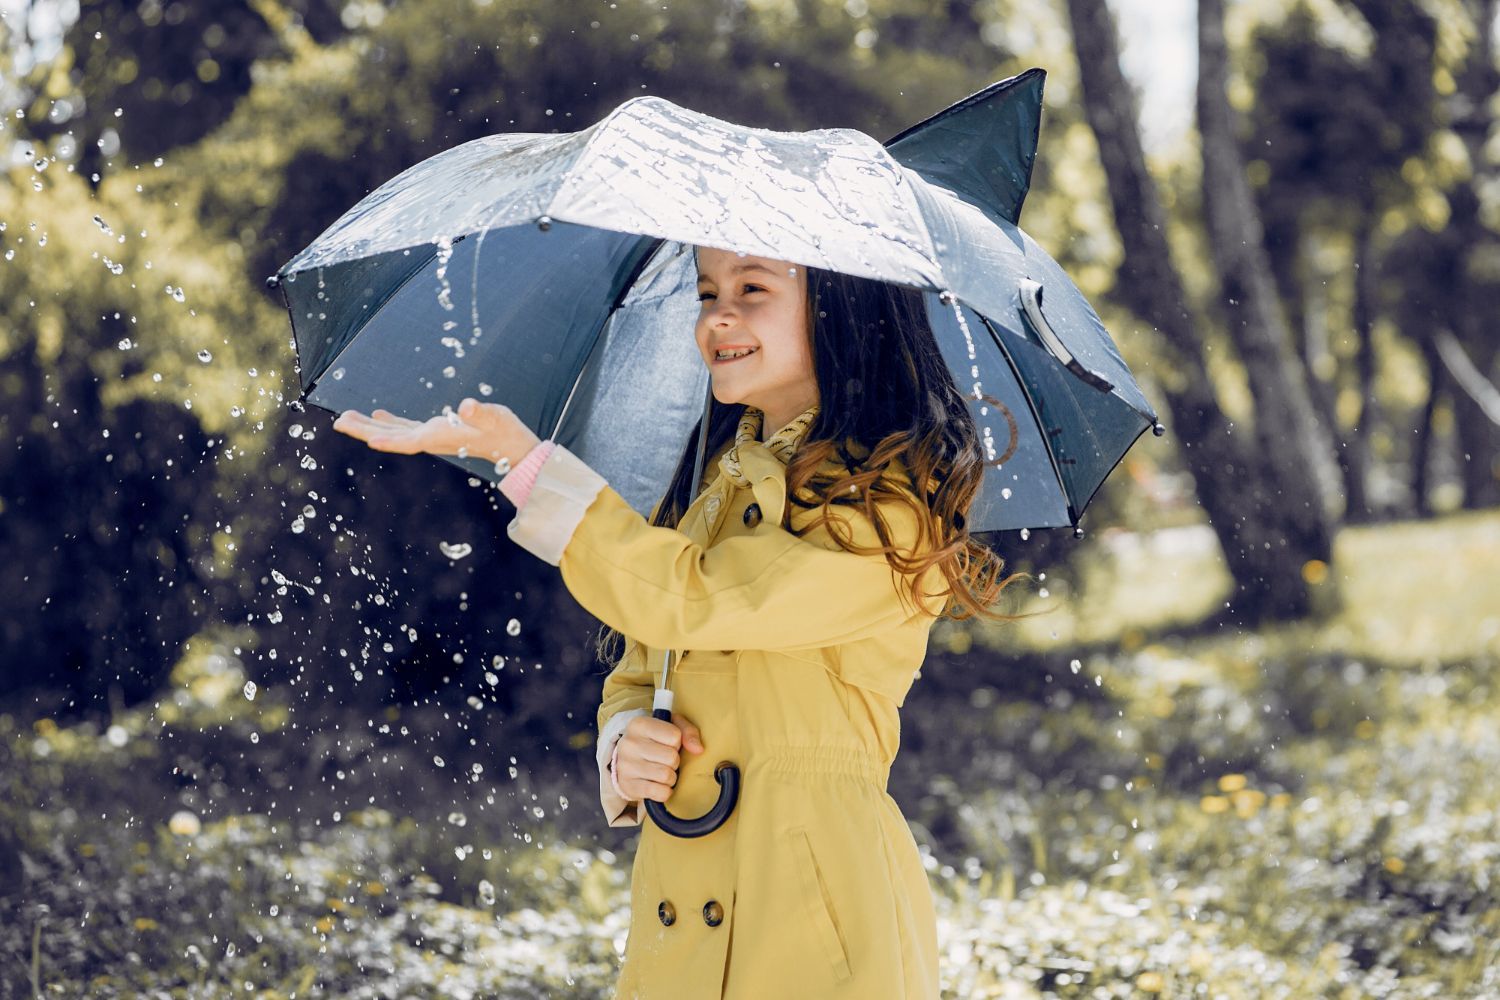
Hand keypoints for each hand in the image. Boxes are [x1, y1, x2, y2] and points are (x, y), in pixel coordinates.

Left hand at [332, 398, 541, 469]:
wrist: (513, 447)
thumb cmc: (504, 431)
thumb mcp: (495, 417)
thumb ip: (481, 413)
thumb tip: (468, 407)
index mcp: (442, 436)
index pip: (411, 441)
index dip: (389, 440)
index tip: (366, 439)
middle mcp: (431, 439)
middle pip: (393, 438)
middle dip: (365, 431)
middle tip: (338, 423)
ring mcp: (432, 436)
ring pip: (395, 433)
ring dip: (370, 427)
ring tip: (346, 418)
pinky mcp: (436, 432)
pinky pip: (406, 428)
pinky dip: (390, 423)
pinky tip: (378, 415)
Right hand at [614, 712, 704, 803]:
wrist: (624, 762)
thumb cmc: (652, 742)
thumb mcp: (670, 727)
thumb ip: (688, 731)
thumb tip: (698, 749)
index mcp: (639, 724)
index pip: (674, 736)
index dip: (677, 742)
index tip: (667, 744)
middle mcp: (629, 743)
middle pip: (671, 757)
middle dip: (674, 761)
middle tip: (665, 760)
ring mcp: (626, 766)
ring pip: (666, 776)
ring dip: (670, 777)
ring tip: (661, 772)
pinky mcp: (629, 786)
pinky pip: (660, 793)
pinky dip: (665, 792)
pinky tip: (658, 785)